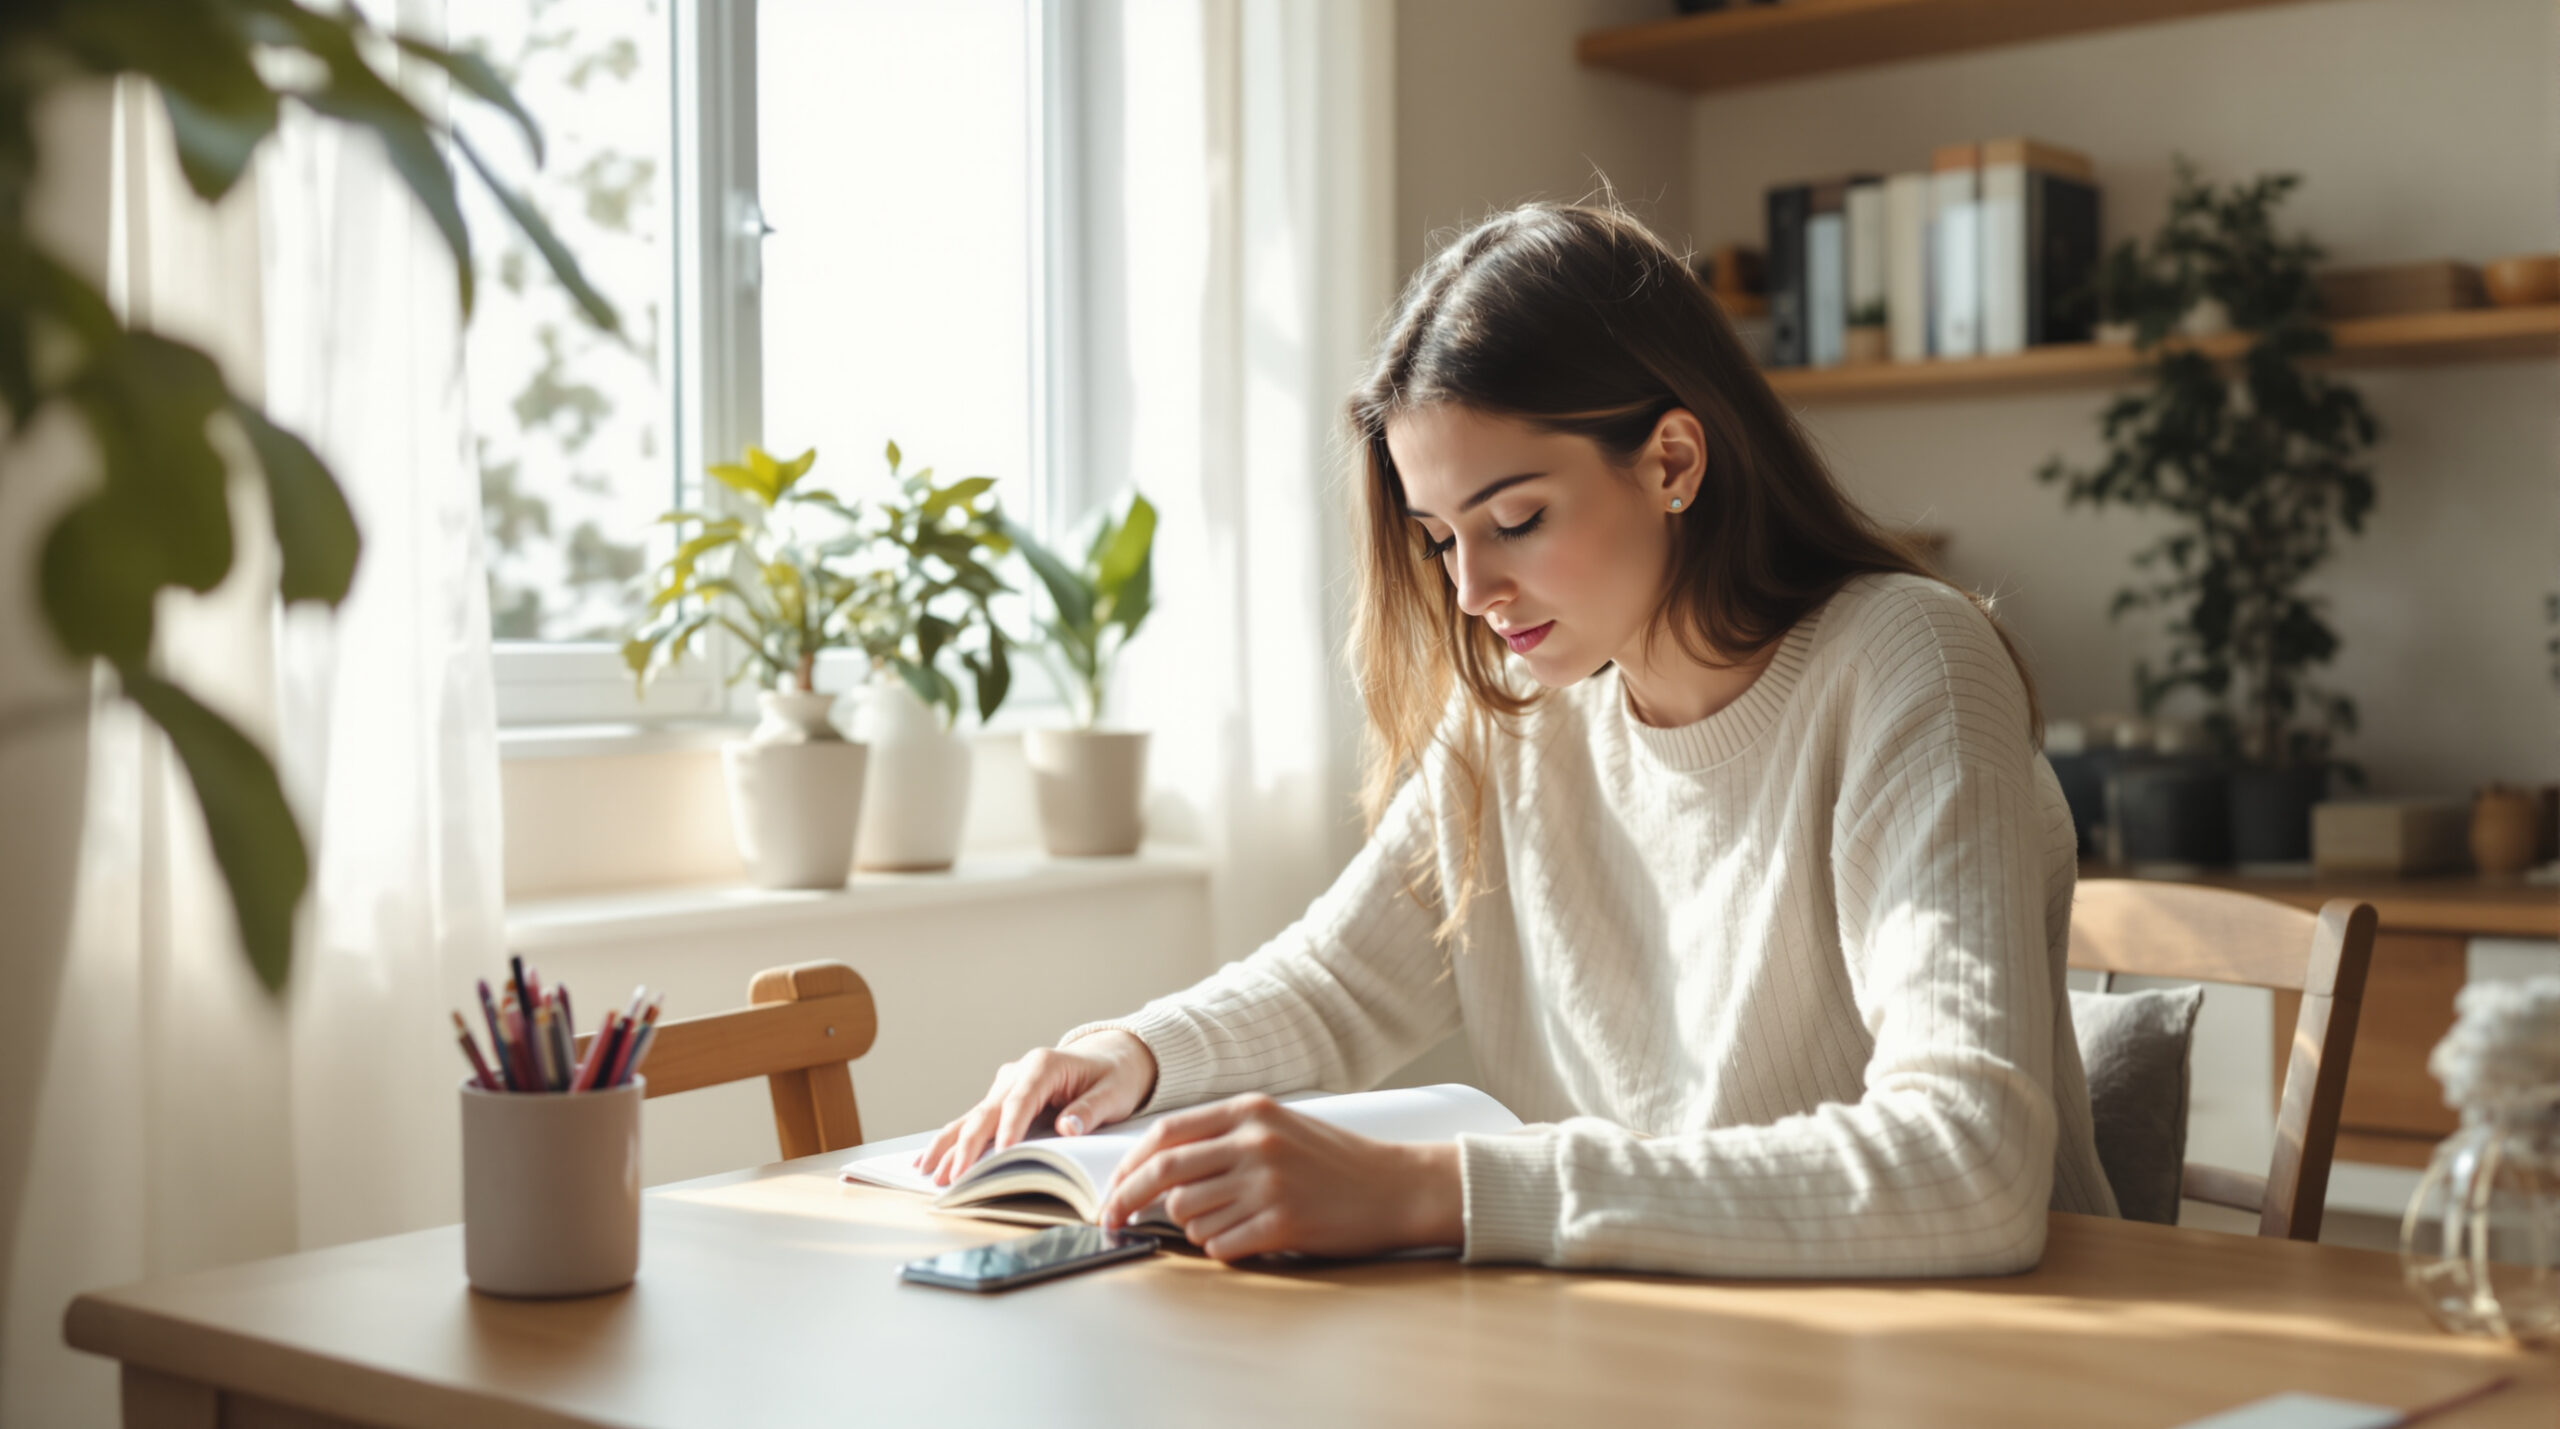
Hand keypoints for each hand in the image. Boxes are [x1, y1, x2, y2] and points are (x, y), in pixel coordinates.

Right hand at [918, 1031, 1158, 1185]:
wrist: (1111, 1058)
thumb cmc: (1113, 1076)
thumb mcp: (1114, 1093)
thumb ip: (1091, 1110)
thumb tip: (1068, 1127)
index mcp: (1044, 1065)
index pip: (1021, 1099)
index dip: (1010, 1127)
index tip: (1002, 1153)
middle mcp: (1017, 1073)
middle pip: (987, 1111)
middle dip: (967, 1145)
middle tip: (952, 1176)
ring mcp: (1006, 1086)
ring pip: (972, 1117)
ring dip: (949, 1145)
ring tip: (926, 1171)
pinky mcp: (1001, 1100)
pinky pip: (974, 1122)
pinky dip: (953, 1141)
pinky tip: (928, 1159)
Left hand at [1098, 1093, 1462, 1262]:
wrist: (1397, 1186)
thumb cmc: (1336, 1160)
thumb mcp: (1280, 1126)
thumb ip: (1224, 1137)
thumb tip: (1158, 1168)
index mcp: (1249, 1112)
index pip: (1164, 1135)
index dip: (1127, 1167)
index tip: (1111, 1192)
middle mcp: (1254, 1142)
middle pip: (1163, 1174)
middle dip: (1126, 1201)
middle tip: (1114, 1222)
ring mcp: (1268, 1183)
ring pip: (1188, 1214)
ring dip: (1192, 1227)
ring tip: (1228, 1222)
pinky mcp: (1282, 1223)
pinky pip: (1220, 1244)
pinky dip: (1223, 1247)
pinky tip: (1250, 1237)